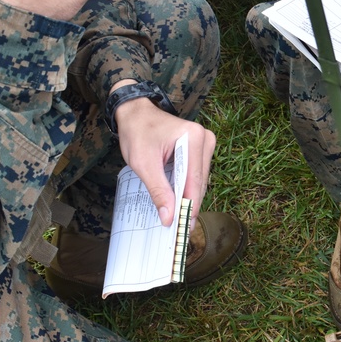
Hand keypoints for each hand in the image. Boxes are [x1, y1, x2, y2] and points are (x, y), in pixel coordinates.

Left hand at [112, 82, 216, 226]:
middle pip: (200, 182)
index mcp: (193, 138)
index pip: (194, 180)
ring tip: (180, 219)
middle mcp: (205, 138)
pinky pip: (196, 174)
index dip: (189, 206)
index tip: (184, 227)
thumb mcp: (144, 164)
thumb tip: (169, 217)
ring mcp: (205, 142)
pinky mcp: (201, 148)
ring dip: (189, 197)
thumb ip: (158, 190)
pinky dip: (187, 188)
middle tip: (181, 228)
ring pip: (199, 180)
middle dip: (189, 204)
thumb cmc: (137, 133)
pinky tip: (179, 201)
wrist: (135, 113)